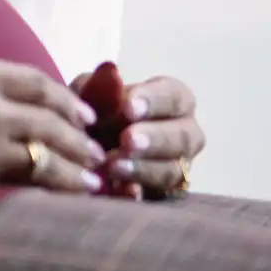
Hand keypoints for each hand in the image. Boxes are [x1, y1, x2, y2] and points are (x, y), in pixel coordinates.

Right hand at [0, 0, 106, 204]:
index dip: (61, 94)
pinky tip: (75, 192)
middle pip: (51, 114)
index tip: (77, 107)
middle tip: (94, 142)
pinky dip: (60, 185)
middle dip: (78, 129)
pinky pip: (32, 178)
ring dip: (78, 161)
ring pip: (50, 149)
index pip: (32, 79)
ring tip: (95, 173)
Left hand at [73, 69, 204, 199]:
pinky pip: (158, 198)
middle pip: (182, 137)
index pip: (174, 96)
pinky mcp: (164, 195)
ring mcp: (178, 166)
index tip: (129, 107)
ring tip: (114, 166)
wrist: (86, 148)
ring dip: (144, 168)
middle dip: (154, 138)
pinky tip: (119, 190)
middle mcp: (184, 133)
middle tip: (128, 140)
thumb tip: (109, 73)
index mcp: (173, 100)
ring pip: (172, 170)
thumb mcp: (89, 95)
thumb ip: (98, 87)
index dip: (154, 101)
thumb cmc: (94, 112)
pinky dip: (138, 194)